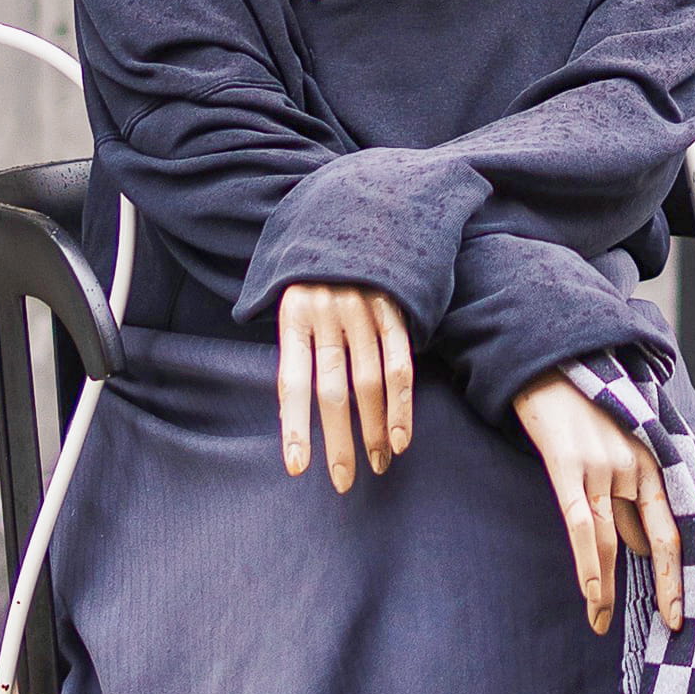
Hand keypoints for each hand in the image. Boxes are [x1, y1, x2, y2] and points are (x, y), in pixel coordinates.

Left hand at [277, 281, 412, 490]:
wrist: (355, 212)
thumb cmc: (316, 273)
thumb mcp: (292, 299)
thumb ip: (296, 346)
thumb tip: (293, 413)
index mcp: (293, 314)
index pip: (291, 381)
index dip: (294, 426)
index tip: (298, 468)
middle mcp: (327, 312)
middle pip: (333, 390)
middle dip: (340, 441)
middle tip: (344, 481)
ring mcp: (362, 309)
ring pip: (370, 382)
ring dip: (376, 429)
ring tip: (379, 462)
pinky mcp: (393, 307)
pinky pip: (400, 362)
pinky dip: (402, 403)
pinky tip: (402, 435)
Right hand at [514, 373, 684, 638]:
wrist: (547, 364)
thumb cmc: (582, 407)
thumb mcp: (620, 447)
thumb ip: (630, 492)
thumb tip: (641, 544)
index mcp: (653, 460)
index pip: (675, 526)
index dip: (680, 570)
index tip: (682, 608)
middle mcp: (635, 464)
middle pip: (654, 538)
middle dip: (663, 585)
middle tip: (668, 625)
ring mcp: (602, 464)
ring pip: (612, 539)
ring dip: (608, 587)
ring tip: (601, 621)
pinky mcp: (568, 464)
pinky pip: (582, 523)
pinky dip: (589, 562)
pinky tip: (592, 592)